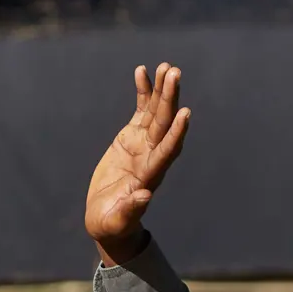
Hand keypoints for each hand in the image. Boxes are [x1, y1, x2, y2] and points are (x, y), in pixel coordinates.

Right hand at [84, 63, 190, 264]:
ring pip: (156, 112)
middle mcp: (152, 155)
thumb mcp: (117, 221)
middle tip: (174, 74)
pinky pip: (141, 110)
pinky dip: (143, 92)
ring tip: (166, 67)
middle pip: (164, 123)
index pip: (167, 151)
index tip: (185, 113)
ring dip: (161, 90)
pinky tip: (142, 71)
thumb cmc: (112, 224)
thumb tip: (144, 197)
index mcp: (150, 175)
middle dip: (170, 99)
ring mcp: (144, 144)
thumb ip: (131, 210)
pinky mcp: (132, 137)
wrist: (107, 218)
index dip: (176, 132)